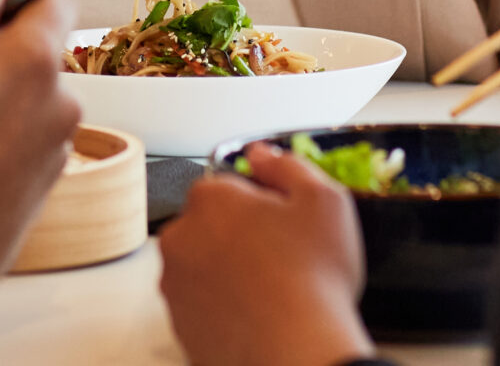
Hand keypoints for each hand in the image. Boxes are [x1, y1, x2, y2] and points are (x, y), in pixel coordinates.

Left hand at [158, 143, 373, 365]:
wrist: (296, 354)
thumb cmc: (312, 280)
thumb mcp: (324, 200)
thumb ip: (287, 165)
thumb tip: (262, 154)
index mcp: (210, 199)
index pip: (228, 185)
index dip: (262, 202)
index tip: (284, 221)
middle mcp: (181, 238)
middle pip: (210, 225)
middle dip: (238, 235)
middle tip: (281, 257)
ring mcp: (175, 286)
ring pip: (203, 266)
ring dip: (228, 272)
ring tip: (272, 291)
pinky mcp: (179, 326)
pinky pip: (201, 306)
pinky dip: (223, 308)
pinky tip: (256, 315)